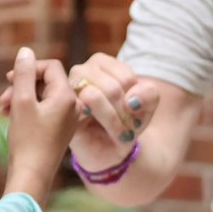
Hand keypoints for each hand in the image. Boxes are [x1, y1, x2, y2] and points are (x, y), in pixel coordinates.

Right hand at [2, 47, 75, 205]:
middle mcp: (73, 105)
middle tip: (3, 99)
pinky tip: (11, 117)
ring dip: (21, 98)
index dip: (29, 68)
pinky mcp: (60, 129)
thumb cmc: (27, 140)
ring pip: (43, 96)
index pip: (50, 67)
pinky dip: (28, 109)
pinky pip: (45, 110)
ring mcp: (68, 118)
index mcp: (67, 96)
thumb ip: (23, 74)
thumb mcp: (22, 101)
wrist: (32, 175)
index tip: (10, 78)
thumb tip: (25, 52)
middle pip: (46, 82)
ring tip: (3, 110)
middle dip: (21, 86)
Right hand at [66, 53, 158, 170]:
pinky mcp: (63, 111)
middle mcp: (81, 71)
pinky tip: (105, 133)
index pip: (125, 77)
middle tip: (128, 126)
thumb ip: (149, 94)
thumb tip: (131, 100)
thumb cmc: (127, 121)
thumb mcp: (148, 105)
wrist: (111, 149)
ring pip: (93, 96)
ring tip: (119, 131)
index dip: (135, 97)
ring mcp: (68, 91)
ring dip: (113, 120)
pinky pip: (82, 112)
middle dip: (124, 112)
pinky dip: (101, 126)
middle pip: (111, 87)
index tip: (134, 110)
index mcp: (101, 62)